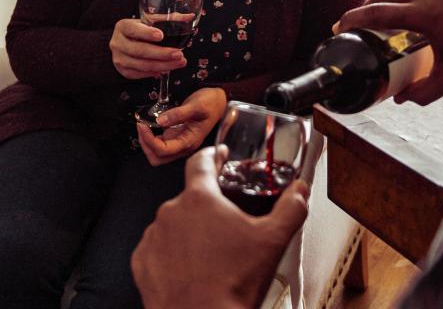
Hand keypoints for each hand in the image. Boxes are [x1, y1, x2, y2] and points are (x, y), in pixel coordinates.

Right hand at [110, 18, 186, 79]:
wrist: (123, 43)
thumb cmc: (139, 30)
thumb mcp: (150, 22)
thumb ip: (168, 19)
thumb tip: (190, 17)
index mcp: (123, 26)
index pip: (134, 30)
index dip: (147, 33)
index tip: (161, 36)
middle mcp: (117, 43)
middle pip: (140, 51)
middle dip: (161, 54)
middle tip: (179, 54)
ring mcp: (119, 58)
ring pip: (142, 65)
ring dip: (162, 65)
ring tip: (179, 62)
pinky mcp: (123, 71)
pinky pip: (140, 74)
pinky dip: (155, 72)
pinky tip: (167, 69)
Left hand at [132, 146, 309, 308]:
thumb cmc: (232, 286)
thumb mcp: (273, 241)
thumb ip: (290, 208)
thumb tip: (300, 192)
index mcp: (200, 198)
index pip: (201, 161)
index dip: (213, 156)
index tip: (218, 156)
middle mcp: (171, 213)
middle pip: (191, 198)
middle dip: (208, 208)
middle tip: (227, 229)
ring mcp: (153, 238)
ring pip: (174, 224)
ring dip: (189, 232)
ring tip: (211, 256)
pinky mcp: (142, 264)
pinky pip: (158, 249)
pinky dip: (172, 255)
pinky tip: (192, 269)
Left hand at [136, 88, 226, 165]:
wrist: (219, 102)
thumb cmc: (211, 103)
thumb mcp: (196, 105)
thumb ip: (178, 113)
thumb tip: (160, 121)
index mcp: (189, 141)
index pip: (163, 150)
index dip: (149, 140)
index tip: (142, 124)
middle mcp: (184, 146)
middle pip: (158, 158)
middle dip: (145, 145)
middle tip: (141, 127)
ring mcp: (180, 143)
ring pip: (158, 154)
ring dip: (147, 143)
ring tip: (143, 125)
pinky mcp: (178, 138)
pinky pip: (161, 145)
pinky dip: (151, 138)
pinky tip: (150, 125)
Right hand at [334, 0, 442, 105]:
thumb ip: (422, 91)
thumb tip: (400, 98)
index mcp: (427, 13)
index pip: (378, 12)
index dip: (355, 18)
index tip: (341, 25)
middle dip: (368, 8)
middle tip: (357, 24)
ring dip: (396, 3)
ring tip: (392, 21)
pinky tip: (423, 11)